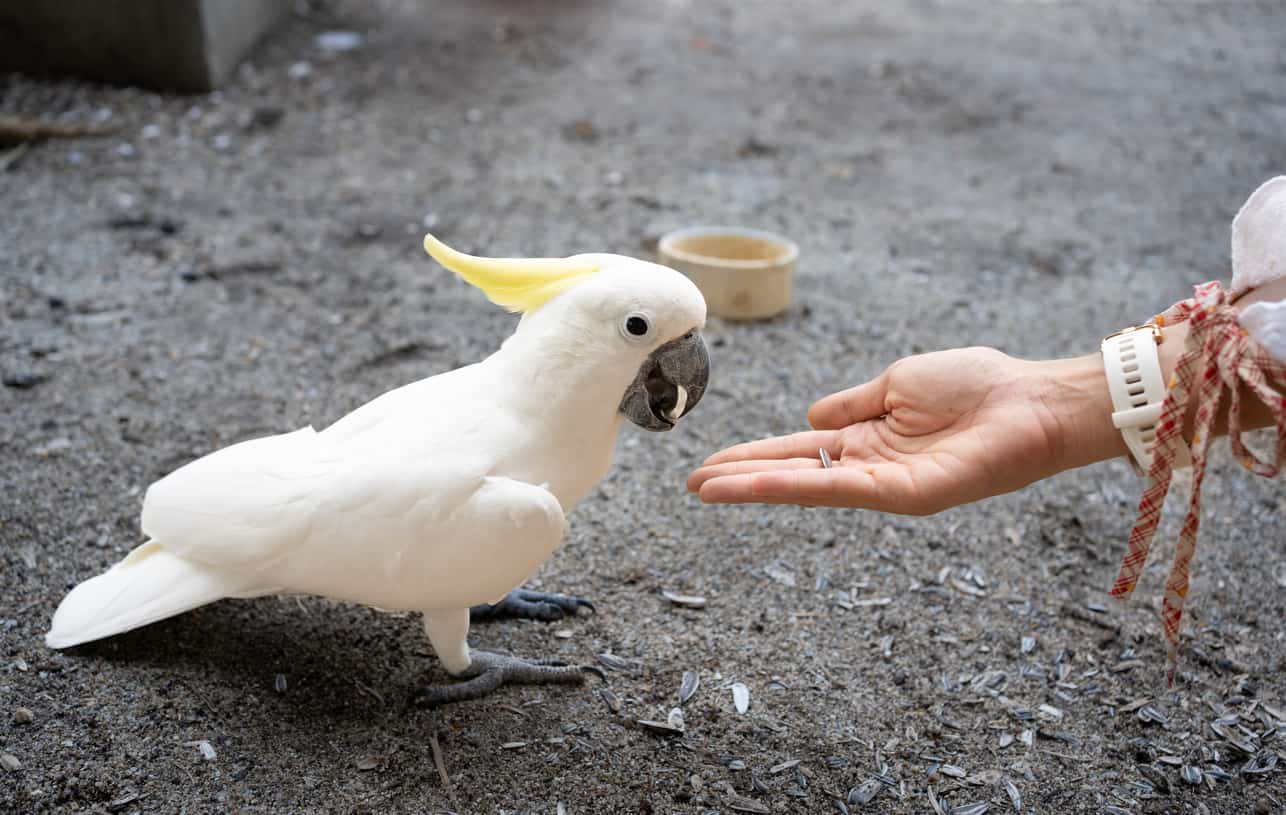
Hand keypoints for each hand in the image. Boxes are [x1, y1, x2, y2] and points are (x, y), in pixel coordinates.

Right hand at [688, 347, 1124, 514]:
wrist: (1031, 400)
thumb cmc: (977, 385)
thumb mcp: (898, 383)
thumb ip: (852, 405)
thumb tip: (810, 417)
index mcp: (868, 438)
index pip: (799, 450)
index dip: (756, 456)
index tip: (712, 462)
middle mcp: (869, 466)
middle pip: (793, 473)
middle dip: (742, 479)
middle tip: (694, 485)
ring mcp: (885, 484)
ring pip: (806, 487)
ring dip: (753, 488)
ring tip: (707, 489)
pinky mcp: (904, 495)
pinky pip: (837, 489)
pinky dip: (792, 487)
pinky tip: (754, 485)